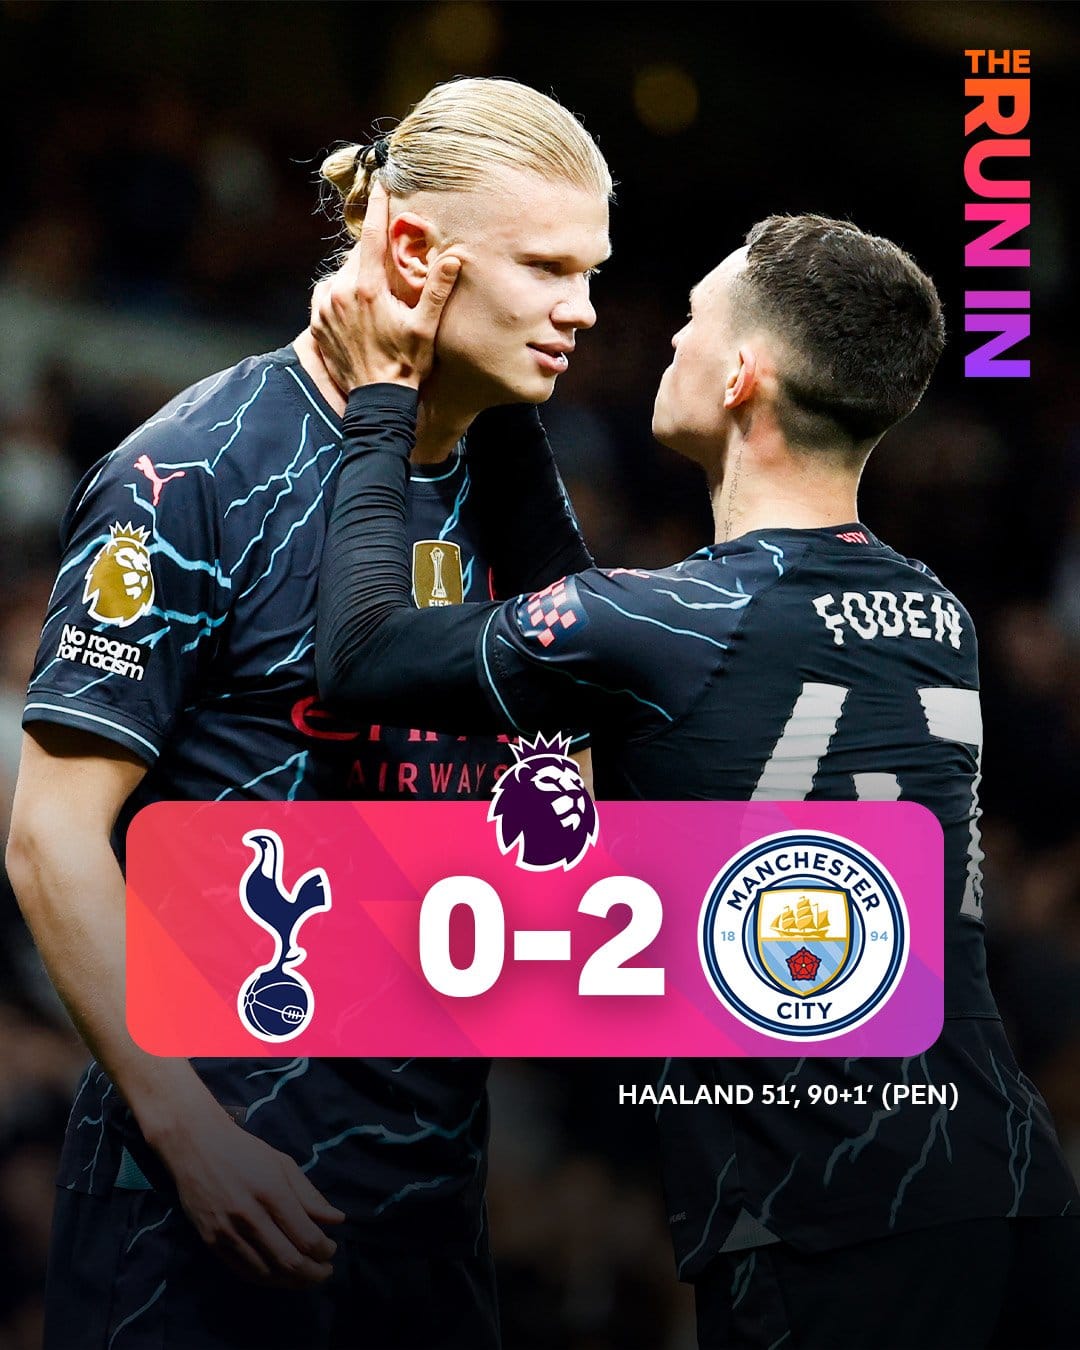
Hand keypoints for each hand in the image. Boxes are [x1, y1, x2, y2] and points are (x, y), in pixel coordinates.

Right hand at [163, 1112, 344, 1287]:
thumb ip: (309, 1195)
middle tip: (326, 1271)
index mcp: (272, 1192)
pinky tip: (280, 1276)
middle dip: (313, 1273)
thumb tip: (337, 1220)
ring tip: (307, 1277)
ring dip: (292, 1281)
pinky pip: (243, 1271)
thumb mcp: (283, 1163)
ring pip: (266, 1273)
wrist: (196, 1147)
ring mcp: (227, 1232)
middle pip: (288, 1261)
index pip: (306, 1237)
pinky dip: (266, 1279)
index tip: (332, 1251)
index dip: (324, 1251)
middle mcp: (249, 1216)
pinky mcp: (211, 1242)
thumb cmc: (245, 1151)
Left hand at [310, 183, 461, 392]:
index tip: (381, 183)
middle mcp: (341, 292)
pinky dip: (341, 294)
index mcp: (368, 289)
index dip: (379, 208)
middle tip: (390, 265)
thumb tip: (454, 257)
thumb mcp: (425, 328)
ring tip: (377, 295)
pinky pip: (327, 294)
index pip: (373, 236)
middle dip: (373, 254)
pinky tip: (358, 308)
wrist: (376, 401)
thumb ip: (437, 289)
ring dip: (357, 276)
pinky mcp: (316, 322)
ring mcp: (324, 307)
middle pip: (357, 256)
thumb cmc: (405, 366)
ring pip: (342, 274)